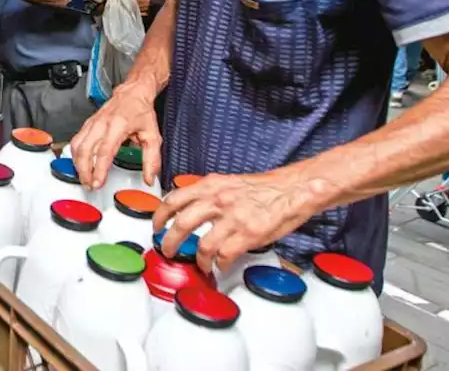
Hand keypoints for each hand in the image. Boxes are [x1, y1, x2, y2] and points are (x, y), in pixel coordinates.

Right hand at [69, 84, 162, 189]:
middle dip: (84, 171)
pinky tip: (80, 164)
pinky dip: (75, 155)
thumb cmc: (141, 111)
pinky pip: (76, 141)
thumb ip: (152, 159)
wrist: (133, 92)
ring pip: (77, 145)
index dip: (99, 169)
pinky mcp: (87, 124)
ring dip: (78, 164)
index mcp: (118, 125)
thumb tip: (149, 177)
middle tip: (90, 185)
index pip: (104, 151)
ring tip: (84, 178)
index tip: (98, 182)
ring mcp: (92, 122)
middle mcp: (102, 123)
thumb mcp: (152, 135)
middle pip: (85, 150)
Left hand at [153, 170, 324, 275]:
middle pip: (181, 224)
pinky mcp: (248, 235)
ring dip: (198, 260)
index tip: (156, 225)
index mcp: (211, 185)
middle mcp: (218, 200)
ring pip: (202, 245)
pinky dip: (219, 264)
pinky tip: (220, 265)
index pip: (174, 199)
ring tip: (199, 265)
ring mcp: (233, 218)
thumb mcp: (228, 182)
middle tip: (167, 250)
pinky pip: (224, 255)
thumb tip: (189, 209)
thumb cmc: (263, 189)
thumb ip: (208, 194)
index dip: (160, 215)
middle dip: (169, 242)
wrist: (292, 190)